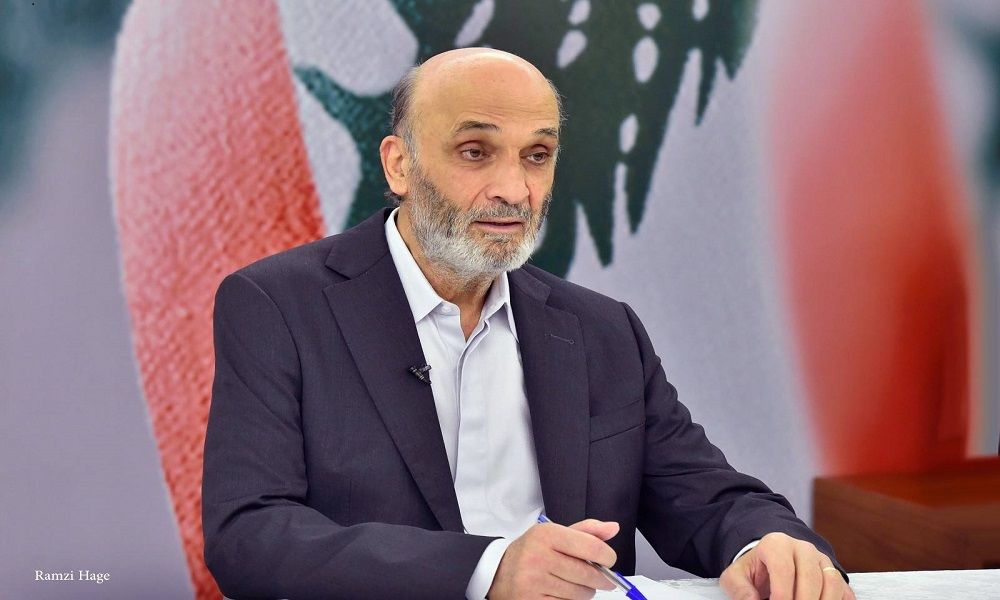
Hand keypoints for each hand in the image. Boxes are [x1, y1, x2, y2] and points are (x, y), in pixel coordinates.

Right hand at [487, 518, 619, 599]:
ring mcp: (534, 582)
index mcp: (547, 534)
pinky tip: (561, 593)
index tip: (608, 560)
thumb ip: (585, 531)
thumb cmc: (532, 552)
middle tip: (600, 577)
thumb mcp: (554, 534)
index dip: (607, 557)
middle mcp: (538, 557)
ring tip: (574, 584)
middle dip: (600, 578)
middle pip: (589, 574)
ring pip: (580, 594)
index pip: (592, 548)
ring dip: (585, 591)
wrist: (498, 573)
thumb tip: (612, 528)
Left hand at [719, 532, 855, 599]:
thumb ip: (740, 589)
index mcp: (777, 544)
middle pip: (811, 577)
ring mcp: (822, 560)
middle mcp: (803, 548)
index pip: (784, 569)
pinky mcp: (834, 574)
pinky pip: (844, 589)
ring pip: (832, 582)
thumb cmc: (754, 571)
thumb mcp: (737, 577)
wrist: (769, 563)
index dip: (782, 594)